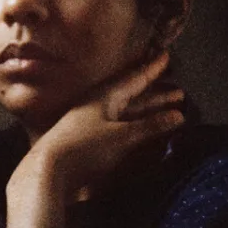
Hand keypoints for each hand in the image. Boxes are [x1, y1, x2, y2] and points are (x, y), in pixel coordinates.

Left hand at [18, 52, 186, 213]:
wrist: (49, 171)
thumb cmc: (85, 147)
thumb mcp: (122, 136)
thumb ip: (150, 126)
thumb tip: (178, 116)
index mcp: (106, 97)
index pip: (135, 79)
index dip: (152, 69)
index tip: (166, 56)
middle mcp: (101, 108)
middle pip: (134, 98)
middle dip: (156, 96)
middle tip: (178, 92)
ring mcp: (96, 126)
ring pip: (129, 115)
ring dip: (150, 113)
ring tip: (172, 113)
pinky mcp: (93, 144)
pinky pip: (123, 130)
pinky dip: (139, 129)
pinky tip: (147, 135)